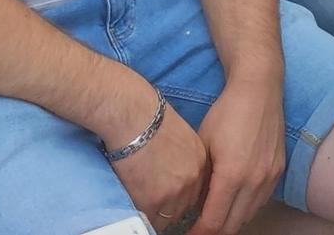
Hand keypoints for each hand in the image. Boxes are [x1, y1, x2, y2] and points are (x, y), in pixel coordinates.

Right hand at [103, 84, 210, 233]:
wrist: (133, 115)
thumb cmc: (149, 118)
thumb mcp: (180, 136)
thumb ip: (182, 159)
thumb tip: (171, 174)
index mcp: (200, 161)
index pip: (195, 191)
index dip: (179, 196)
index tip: (167, 197)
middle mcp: (192, 179)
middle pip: (183, 207)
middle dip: (168, 206)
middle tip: (152, 198)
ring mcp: (175, 192)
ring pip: (166, 216)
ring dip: (155, 212)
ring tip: (141, 197)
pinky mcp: (154, 200)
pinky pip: (149, 219)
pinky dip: (141, 213)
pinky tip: (133, 200)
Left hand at [189, 75, 285, 234]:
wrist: (259, 89)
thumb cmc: (226, 112)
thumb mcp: (202, 144)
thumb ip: (200, 179)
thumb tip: (194, 205)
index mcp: (232, 176)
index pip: (213, 222)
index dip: (198, 234)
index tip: (187, 234)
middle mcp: (254, 181)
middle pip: (232, 226)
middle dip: (213, 231)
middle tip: (198, 228)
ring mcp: (270, 177)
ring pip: (248, 216)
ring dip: (230, 221)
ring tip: (214, 214)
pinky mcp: (278, 171)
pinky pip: (260, 202)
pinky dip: (246, 208)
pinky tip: (234, 199)